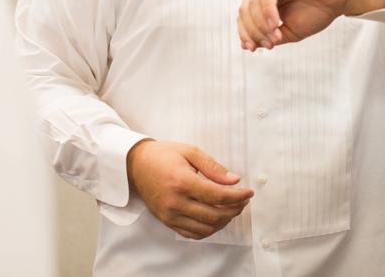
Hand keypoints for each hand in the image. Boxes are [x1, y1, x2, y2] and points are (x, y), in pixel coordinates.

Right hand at [127, 140, 253, 239]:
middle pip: (214, 215)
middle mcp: (176, 202)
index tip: (248, 192)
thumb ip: (213, 167)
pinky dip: (208, 229)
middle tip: (243, 201)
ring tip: (232, 209)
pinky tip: (216, 218)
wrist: (136, 165)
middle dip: (235, 210)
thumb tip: (234, 180)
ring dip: (224, 222)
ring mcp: (170, 215)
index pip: (218, 196)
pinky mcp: (167, 221)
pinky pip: (192, 233)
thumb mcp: (190, 151)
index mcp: (183, 182)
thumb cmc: (163, 155)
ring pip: (205, 228)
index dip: (238, 197)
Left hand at [237, 0, 384, 51]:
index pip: (245, 17)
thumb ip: (271, 36)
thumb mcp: (291, 31)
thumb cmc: (319, 10)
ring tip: (276, 36)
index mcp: (264, 0)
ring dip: (261, 24)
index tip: (254, 48)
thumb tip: (250, 45)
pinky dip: (268, 10)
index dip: (246, 34)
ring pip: (253, 3)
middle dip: (255, 31)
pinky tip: (276, 23)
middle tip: (270, 43)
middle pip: (245, 11)